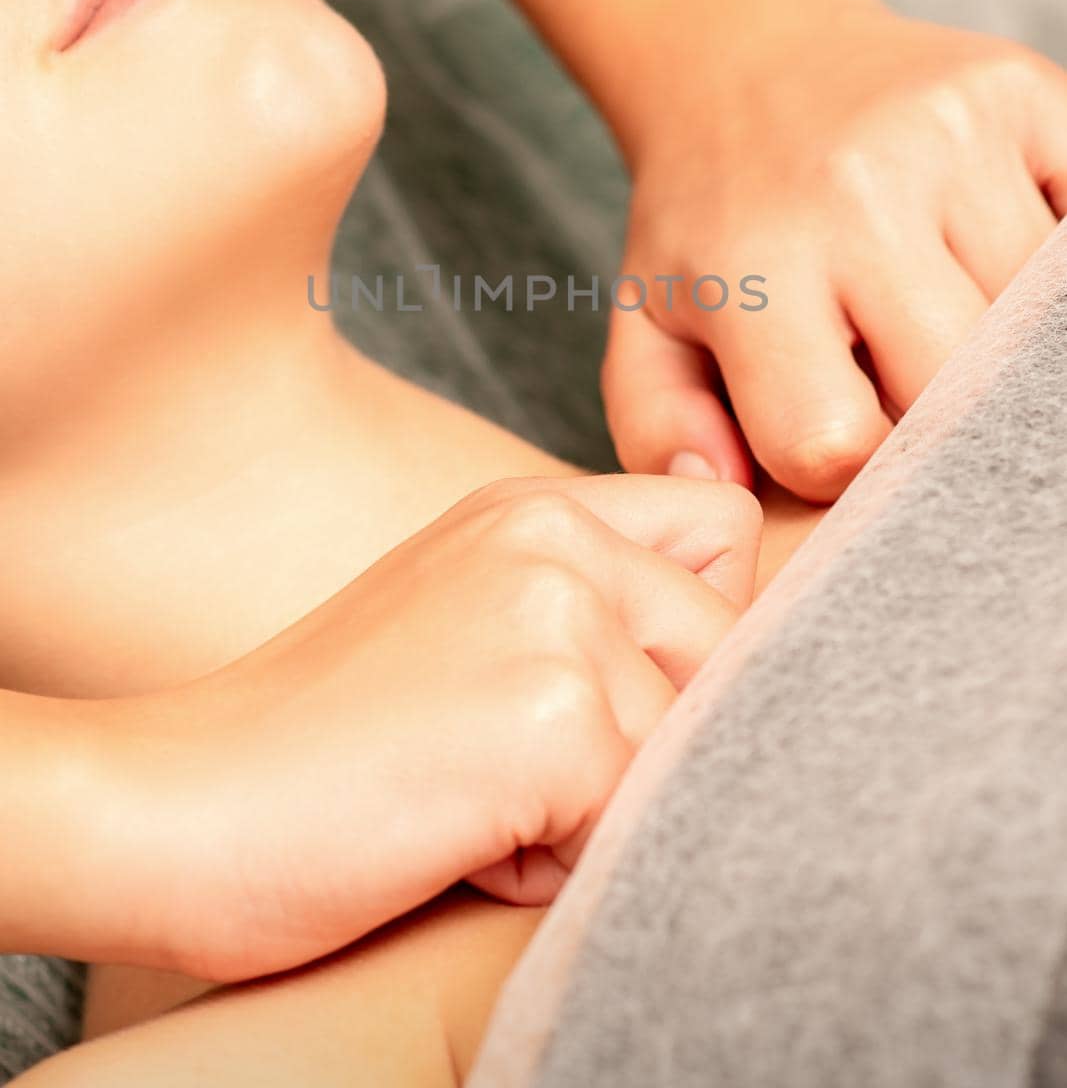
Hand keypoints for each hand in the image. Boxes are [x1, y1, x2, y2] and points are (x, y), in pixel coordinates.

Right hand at [99, 474, 759, 981]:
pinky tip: (451, 838)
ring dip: (590, 805)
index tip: (614, 686)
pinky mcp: (556, 719)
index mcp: (534, 506)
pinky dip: (549, 864)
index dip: (697, 621)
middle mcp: (556, 534)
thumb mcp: (461, 617)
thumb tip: (744, 643)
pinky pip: (630, 823)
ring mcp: (558, 616)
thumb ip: (583, 602)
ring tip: (466, 801)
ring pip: (685, 747)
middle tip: (509, 763)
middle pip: (731, 644)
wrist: (174, 802)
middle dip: (650, 729)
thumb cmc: (315, 739)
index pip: (724, 529)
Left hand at [604, 0, 1066, 500]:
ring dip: (997, 335)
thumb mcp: (650, 320)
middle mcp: (857, 190)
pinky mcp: (1023, 93)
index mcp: (754, 262)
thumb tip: (726, 487)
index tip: (835, 427)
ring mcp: (952, 134)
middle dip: (933, 408)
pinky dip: (1049, 267)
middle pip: (955, 385)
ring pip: (1033, 318)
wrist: (748, 59)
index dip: (843, 466)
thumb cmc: (710, 214)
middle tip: (895, 369)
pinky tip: (987, 252)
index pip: (832, 440)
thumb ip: (663, 427)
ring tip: (930, 298)